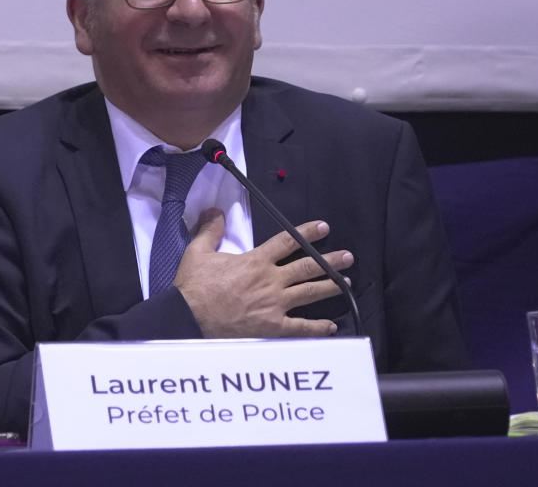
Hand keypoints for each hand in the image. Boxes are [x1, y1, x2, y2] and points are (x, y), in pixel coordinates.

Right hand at [173, 208, 353, 338]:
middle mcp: (271, 281)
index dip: (308, 233)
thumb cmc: (194, 286)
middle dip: (330, 260)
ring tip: (347, 282)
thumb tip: (214, 210)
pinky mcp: (272, 327)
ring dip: (331, 286)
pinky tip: (331, 326)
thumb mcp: (198, 252)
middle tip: (348, 256)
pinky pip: (301, 327)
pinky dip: (318, 327)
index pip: (287, 242)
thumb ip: (210, 230)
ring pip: (310, 293)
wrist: (189, 318)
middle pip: (307, 266)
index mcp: (256, 261)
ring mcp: (275, 305)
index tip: (324, 227)